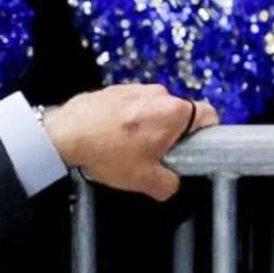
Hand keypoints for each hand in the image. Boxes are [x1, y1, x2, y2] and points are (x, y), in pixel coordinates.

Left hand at [41, 80, 213, 199]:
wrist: (65, 135)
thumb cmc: (106, 153)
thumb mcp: (144, 180)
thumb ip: (168, 184)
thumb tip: (171, 184)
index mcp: (174, 112)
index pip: (208, 115)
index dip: (206, 133)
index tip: (196, 146)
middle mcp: (159, 94)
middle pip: (178, 114)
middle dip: (170, 134)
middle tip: (154, 154)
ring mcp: (135, 88)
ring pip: (153, 109)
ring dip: (146, 126)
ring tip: (126, 147)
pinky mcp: (114, 89)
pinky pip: (131, 104)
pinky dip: (126, 118)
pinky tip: (110, 136)